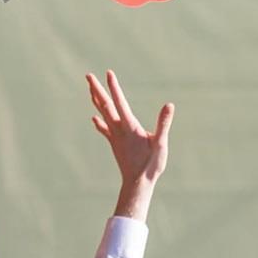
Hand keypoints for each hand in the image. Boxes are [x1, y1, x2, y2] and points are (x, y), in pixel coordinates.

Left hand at [87, 70, 173, 221]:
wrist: (137, 184)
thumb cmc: (150, 165)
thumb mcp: (161, 143)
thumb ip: (163, 123)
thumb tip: (169, 105)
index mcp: (129, 127)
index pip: (120, 102)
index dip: (114, 87)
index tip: (108, 73)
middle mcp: (118, 130)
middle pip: (105, 105)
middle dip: (97, 89)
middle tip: (88, 75)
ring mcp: (114, 137)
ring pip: (103, 114)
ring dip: (96, 100)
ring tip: (90, 88)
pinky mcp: (115, 144)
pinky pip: (105, 129)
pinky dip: (99, 122)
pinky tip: (94, 118)